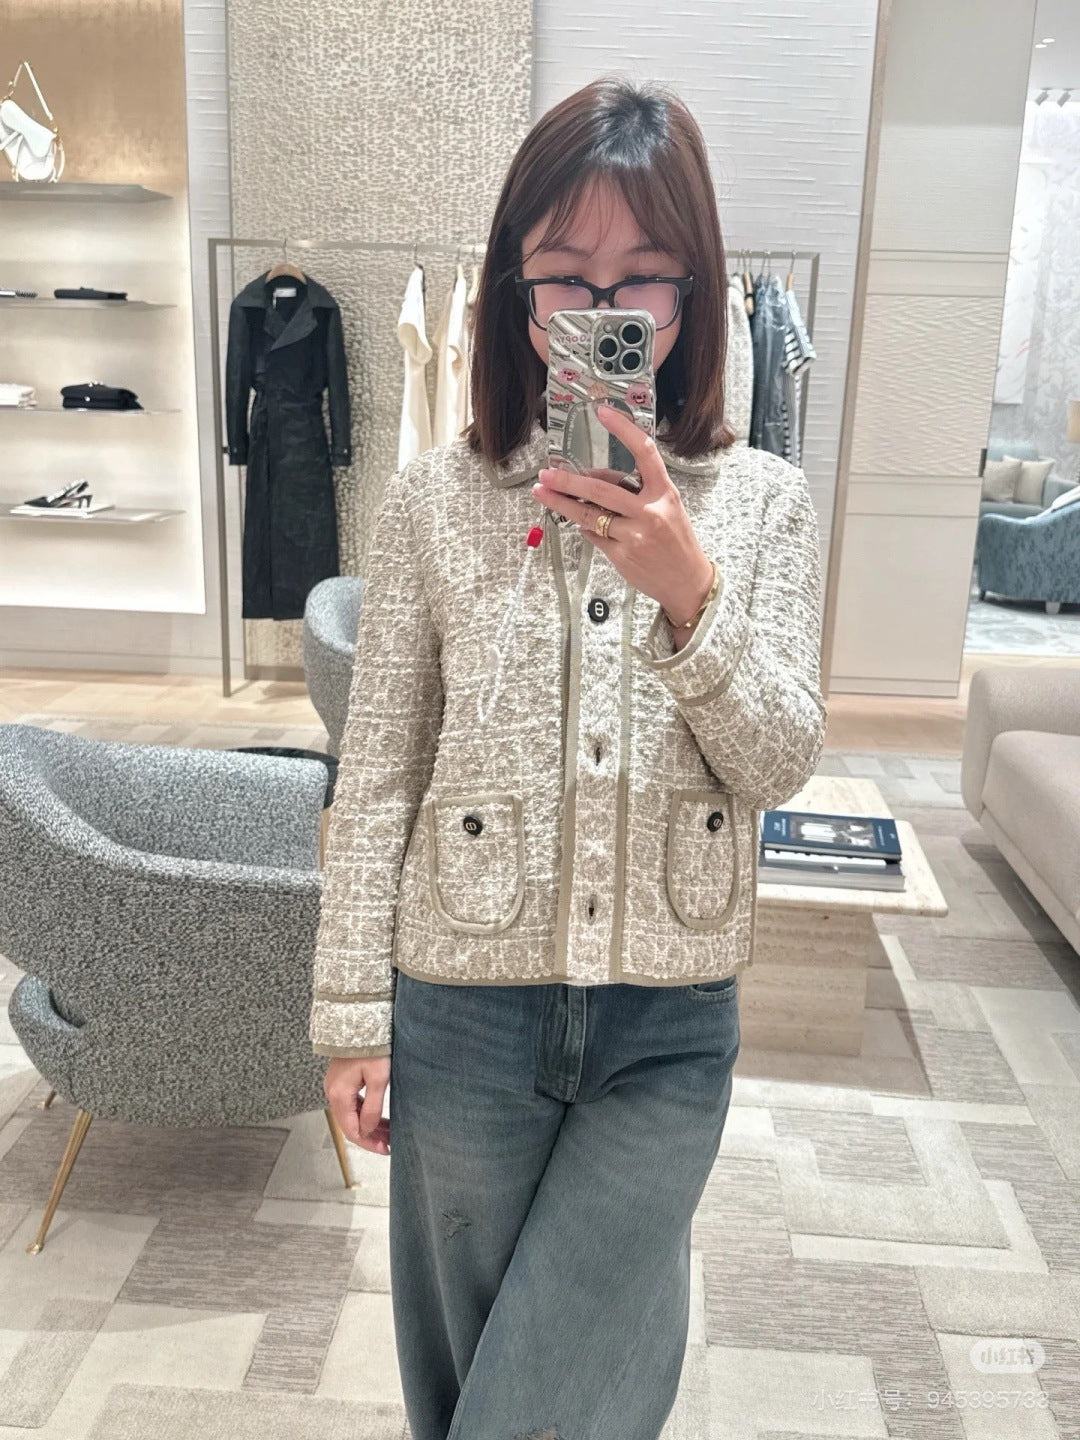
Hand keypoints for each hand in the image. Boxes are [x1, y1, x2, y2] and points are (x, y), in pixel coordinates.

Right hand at [323, 1055, 390, 1155]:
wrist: (361, 1021)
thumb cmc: (371, 1046)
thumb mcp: (379, 1078)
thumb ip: (373, 1108)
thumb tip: (367, 1130)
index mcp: (339, 1095)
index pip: (351, 1130)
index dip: (368, 1143)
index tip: (385, 1149)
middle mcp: (332, 1092)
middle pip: (349, 1124)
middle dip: (369, 1136)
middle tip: (388, 1144)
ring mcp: (335, 1086)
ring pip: (351, 1115)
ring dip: (368, 1126)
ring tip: (387, 1133)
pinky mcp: (341, 1080)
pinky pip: (351, 1104)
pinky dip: (364, 1113)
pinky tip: (378, 1118)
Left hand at [531, 404, 716, 624]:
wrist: (687, 581)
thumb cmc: (676, 540)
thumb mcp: (666, 507)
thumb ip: (636, 491)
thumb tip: (593, 480)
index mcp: (664, 492)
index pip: (644, 452)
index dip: (623, 429)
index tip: (602, 412)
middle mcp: (650, 511)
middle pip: (601, 490)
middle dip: (568, 481)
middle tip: (546, 473)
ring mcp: (635, 536)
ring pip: (589, 515)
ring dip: (561, 503)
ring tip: (542, 493)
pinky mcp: (622, 555)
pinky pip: (594, 536)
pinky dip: (584, 528)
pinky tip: (580, 523)